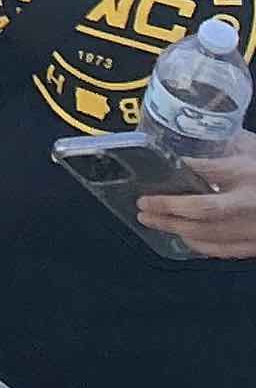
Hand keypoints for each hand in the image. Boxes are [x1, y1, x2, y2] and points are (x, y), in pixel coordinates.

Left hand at [137, 140, 255, 258]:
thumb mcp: (251, 148)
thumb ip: (226, 143)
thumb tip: (186, 137)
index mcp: (246, 172)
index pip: (205, 171)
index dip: (177, 171)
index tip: (153, 167)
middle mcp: (250, 202)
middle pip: (202, 210)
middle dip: (167, 208)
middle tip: (143, 204)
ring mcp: (255, 227)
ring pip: (210, 233)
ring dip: (176, 229)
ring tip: (151, 220)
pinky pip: (226, 249)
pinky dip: (201, 245)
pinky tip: (184, 238)